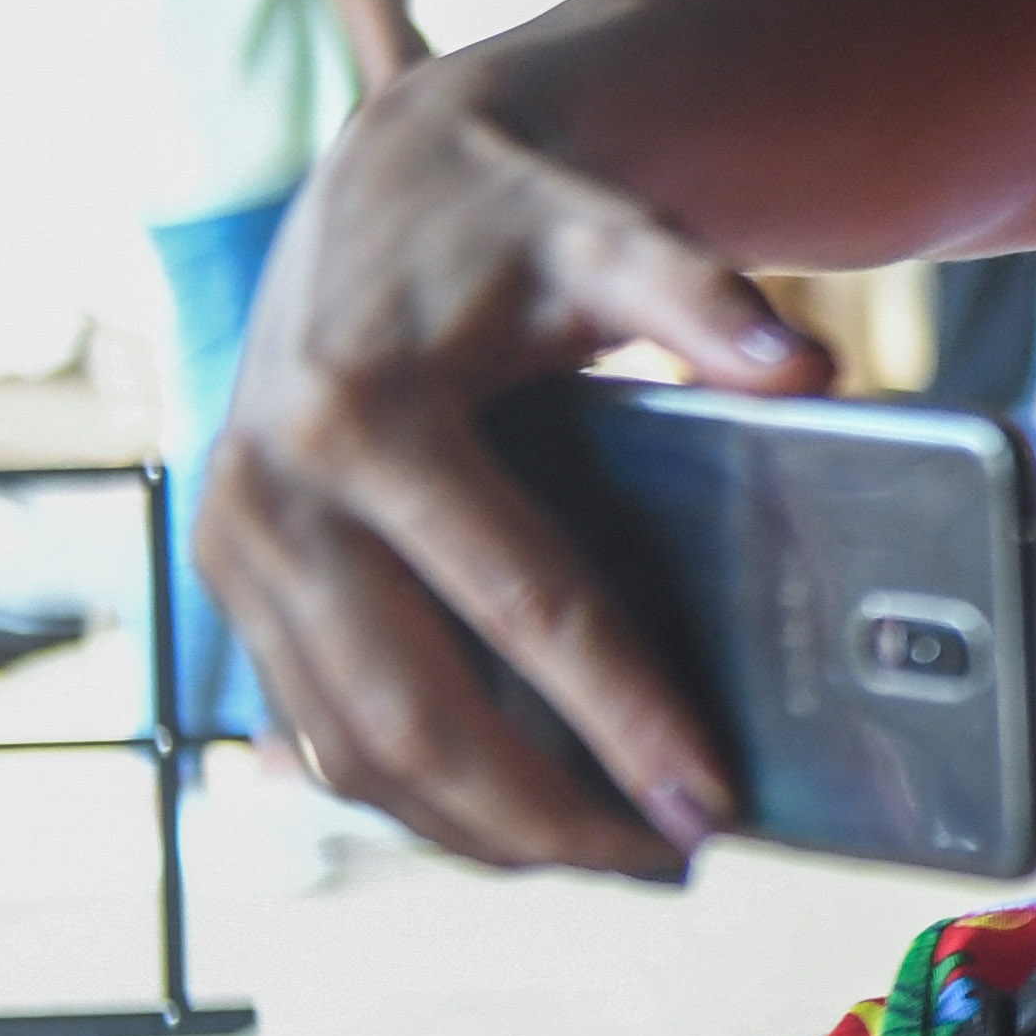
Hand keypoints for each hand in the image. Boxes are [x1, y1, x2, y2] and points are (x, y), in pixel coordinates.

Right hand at [196, 51, 828, 868]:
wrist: (381, 178)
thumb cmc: (509, 216)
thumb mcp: (607, 235)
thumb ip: (701, 299)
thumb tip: (807, 370)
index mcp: (361, 420)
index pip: (522, 608)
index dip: (624, 716)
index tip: (712, 801)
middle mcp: (271, 498)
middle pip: (419, 716)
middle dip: (552, 814)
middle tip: (679, 857)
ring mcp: (232, 549)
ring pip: (353, 751)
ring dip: (483, 828)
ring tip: (617, 855)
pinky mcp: (228, 579)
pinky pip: (316, 727)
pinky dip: (414, 793)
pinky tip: (515, 820)